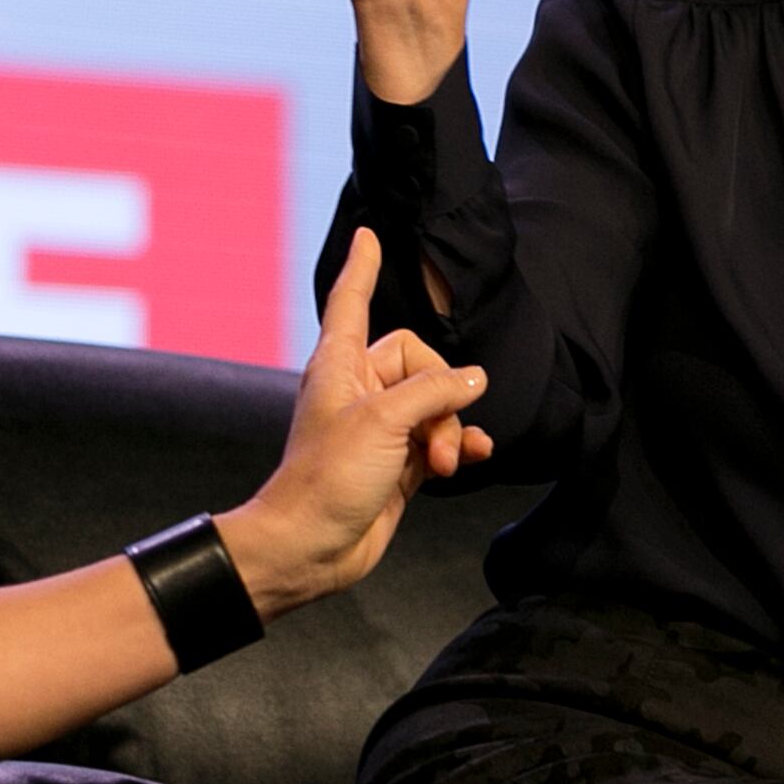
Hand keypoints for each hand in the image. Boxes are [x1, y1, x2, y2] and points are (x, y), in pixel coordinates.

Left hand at [216, 230, 489, 616]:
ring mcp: (379, 430)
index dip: (363, 269)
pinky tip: (474, 456)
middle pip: (419, 362)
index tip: (369, 236)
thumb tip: (474, 378)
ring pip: (435, 405)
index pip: (352, 302)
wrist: (309, 547)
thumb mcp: (384, 422)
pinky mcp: (396, 465)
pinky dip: (459, 446)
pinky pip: (440, 440)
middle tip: (436, 431)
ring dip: (451, 429)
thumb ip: (434, 391)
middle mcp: (359, 392)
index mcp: (339, 366)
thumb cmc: (327, 479)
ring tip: (445, 461)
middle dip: (442, 393)